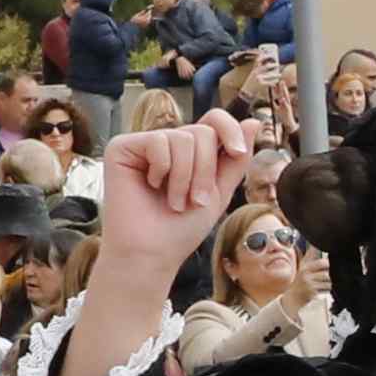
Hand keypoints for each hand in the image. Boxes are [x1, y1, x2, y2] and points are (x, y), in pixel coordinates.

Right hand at [85, 117, 251, 296]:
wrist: (151, 254)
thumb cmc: (181, 229)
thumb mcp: (219, 192)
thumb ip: (236, 159)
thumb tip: (253, 122)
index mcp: (190, 152)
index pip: (213, 120)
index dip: (229, 129)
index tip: (238, 152)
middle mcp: (167, 143)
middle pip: (203, 132)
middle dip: (206, 171)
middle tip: (194, 201)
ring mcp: (144, 144)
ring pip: (183, 138)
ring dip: (185, 178)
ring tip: (174, 202)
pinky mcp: (122, 148)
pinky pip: (158, 141)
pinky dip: (163, 169)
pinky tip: (151, 186)